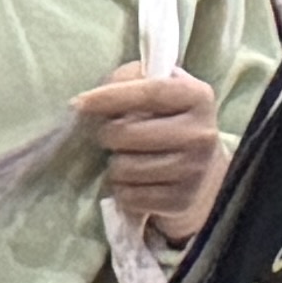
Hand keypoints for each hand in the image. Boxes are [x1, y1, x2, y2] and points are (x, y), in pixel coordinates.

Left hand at [73, 59, 222, 237]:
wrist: (203, 172)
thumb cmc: (170, 124)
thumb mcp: (163, 94)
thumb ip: (134, 81)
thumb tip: (95, 96)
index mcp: (198, 98)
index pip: (150, 92)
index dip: (111, 96)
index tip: (78, 102)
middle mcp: (200, 133)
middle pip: (127, 133)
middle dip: (108, 135)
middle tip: (112, 136)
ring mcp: (192, 170)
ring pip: (123, 168)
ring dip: (115, 165)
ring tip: (128, 159)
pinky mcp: (179, 201)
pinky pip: (128, 196)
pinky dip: (122, 190)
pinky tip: (135, 181)